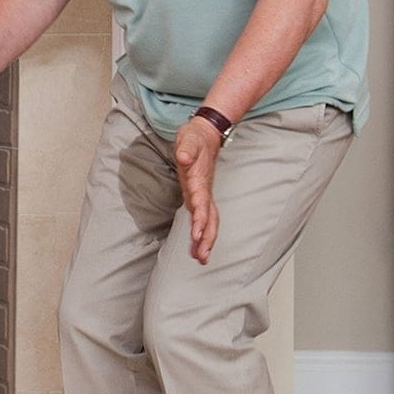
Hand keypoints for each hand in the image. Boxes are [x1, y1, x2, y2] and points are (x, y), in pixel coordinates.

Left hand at [174, 117, 221, 263]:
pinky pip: (205, 218)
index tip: (198, 233)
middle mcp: (203, 190)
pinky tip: (197, 246)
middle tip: (202, 256)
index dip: (200, 218)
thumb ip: (186, 149)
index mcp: (200, 180)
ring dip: (207, 240)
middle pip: (210, 217)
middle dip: (207, 237)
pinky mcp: (200, 195)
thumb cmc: (195, 138)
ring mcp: (203, 194)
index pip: (201, 202)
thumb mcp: (188, 139)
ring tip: (201, 259)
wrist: (205, 134)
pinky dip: (203, 233)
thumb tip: (183, 157)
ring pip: (210, 221)